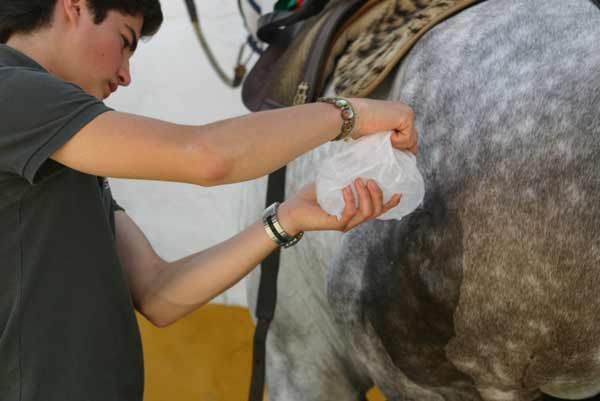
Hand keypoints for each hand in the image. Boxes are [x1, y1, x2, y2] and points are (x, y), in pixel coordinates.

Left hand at [277, 179, 400, 233]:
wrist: (292, 209)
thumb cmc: (311, 197)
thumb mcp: (332, 182)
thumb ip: (345, 175)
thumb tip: (357, 158)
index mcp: (356, 211)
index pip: (379, 210)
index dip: (390, 203)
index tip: (399, 192)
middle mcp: (354, 219)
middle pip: (377, 211)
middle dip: (378, 194)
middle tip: (369, 179)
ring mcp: (346, 223)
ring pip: (368, 213)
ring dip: (366, 195)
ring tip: (359, 180)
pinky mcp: (336, 223)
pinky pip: (351, 212)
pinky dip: (351, 199)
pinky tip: (345, 188)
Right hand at [350, 98, 417, 154]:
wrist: (352, 117)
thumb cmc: (359, 127)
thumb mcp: (378, 135)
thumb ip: (391, 139)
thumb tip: (403, 153)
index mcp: (398, 114)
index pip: (409, 135)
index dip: (401, 147)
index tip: (390, 150)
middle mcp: (405, 111)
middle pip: (413, 139)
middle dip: (402, 148)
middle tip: (387, 146)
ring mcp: (407, 112)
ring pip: (411, 140)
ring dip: (395, 144)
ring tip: (381, 135)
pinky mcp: (407, 116)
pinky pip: (406, 139)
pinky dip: (395, 140)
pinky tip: (383, 130)